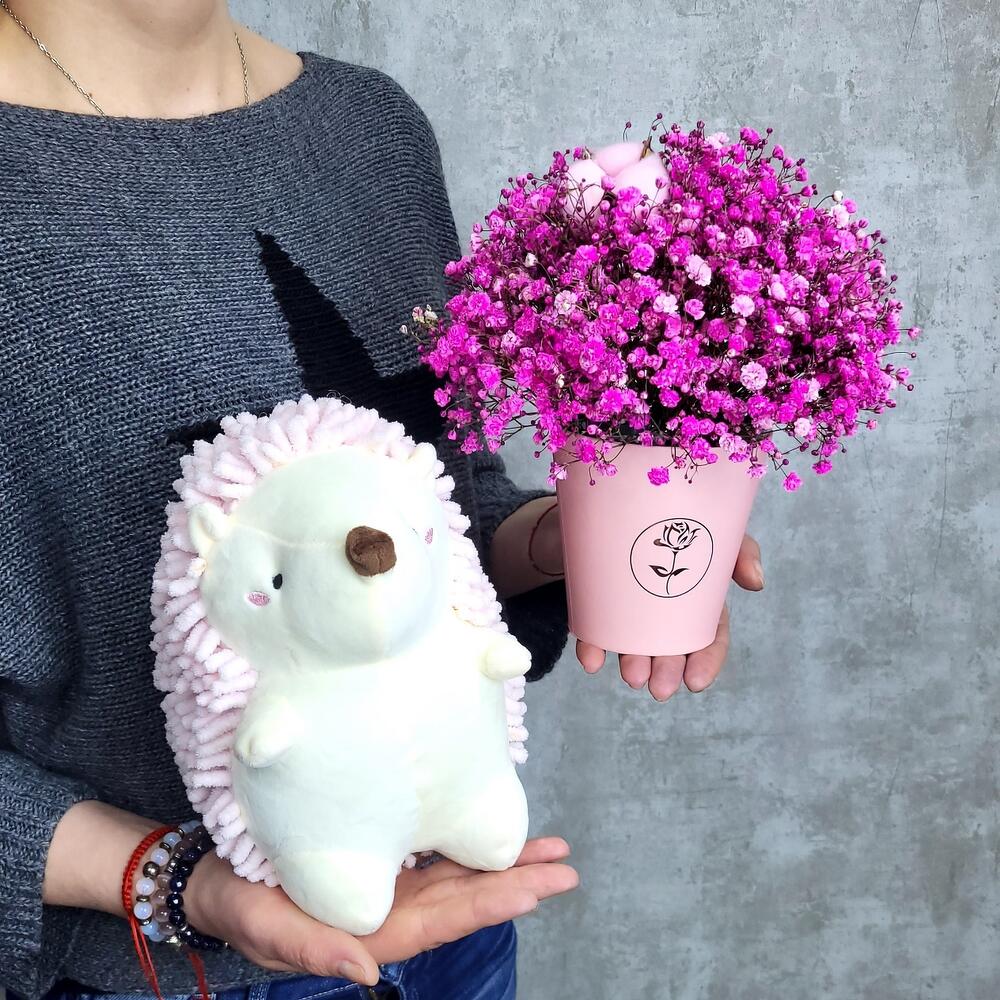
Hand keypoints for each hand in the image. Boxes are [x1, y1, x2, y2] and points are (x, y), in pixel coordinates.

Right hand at [185, 837, 576, 986]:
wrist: (219, 875)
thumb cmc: (240, 904)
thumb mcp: (266, 929)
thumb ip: (314, 951)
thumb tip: (366, 975)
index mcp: (374, 932)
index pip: (444, 920)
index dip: (491, 903)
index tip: (536, 888)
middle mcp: (393, 910)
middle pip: (465, 898)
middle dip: (517, 883)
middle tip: (565, 866)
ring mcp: (392, 883)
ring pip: (459, 875)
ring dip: (504, 863)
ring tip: (550, 851)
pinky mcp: (382, 857)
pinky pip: (435, 852)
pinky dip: (469, 844)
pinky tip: (494, 831)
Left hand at [575, 533, 763, 700]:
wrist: (616, 501)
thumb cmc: (670, 517)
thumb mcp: (710, 525)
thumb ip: (740, 549)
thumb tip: (757, 582)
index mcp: (696, 597)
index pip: (708, 637)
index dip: (705, 661)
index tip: (696, 682)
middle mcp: (662, 609)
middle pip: (670, 648)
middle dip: (667, 671)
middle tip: (659, 687)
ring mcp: (628, 607)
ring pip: (634, 644)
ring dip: (634, 664)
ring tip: (632, 675)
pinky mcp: (595, 599)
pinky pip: (594, 628)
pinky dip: (592, 646)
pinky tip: (591, 660)